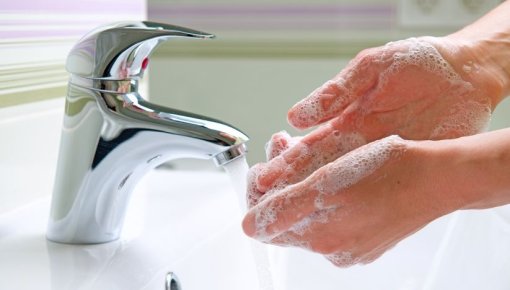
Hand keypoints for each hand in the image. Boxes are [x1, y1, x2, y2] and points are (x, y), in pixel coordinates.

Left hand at [243, 136, 460, 266]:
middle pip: (285, 216)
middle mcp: (332, 247)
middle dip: (276, 180)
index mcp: (318, 238)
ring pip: (307, 211)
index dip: (256, 193)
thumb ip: (282, 210)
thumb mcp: (327, 185)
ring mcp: (350, 242)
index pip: (263, 225)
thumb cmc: (391, 174)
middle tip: (281, 145)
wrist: (439, 178)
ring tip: (300, 147)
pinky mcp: (365, 233)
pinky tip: (329, 166)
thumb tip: (249, 227)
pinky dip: (322, 189)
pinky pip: (331, 212)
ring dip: (297, 180)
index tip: (260, 167)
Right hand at [254, 36, 500, 196]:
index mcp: (345, 120)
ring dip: (320, 202)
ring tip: (296, 218)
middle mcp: (359, 144)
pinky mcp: (406, 166)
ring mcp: (382, 159)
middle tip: (270, 204)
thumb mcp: (370, 69)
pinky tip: (340, 217)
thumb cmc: (418, 63)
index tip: (264, 178)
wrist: (466, 74)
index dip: (285, 164)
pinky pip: (377, 191)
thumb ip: (335, 92)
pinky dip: (357, 205)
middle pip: (318, 173)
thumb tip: (295, 116)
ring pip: (343, 188)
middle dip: (293, 189)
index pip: (307, 148)